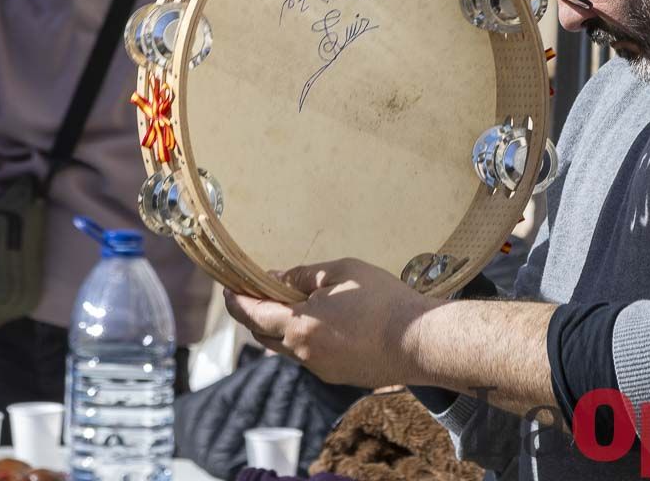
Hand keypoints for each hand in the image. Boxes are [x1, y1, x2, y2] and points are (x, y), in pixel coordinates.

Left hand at [223, 258, 439, 388]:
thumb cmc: (384, 301)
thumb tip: (277, 279)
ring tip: (296, 306)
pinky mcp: (339, 376)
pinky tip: (328, 323)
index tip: (228, 289)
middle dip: (255, 316)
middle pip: (264, 336)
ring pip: (288, 348)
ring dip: (282, 329)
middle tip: (259, 294)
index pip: (253, 314)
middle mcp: (303, 353)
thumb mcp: (343, 272)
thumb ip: (304, 275)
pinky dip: (306, 339)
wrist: (421, 341)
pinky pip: (311, 356)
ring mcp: (321, 368)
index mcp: (298, 326)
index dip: (236, 301)